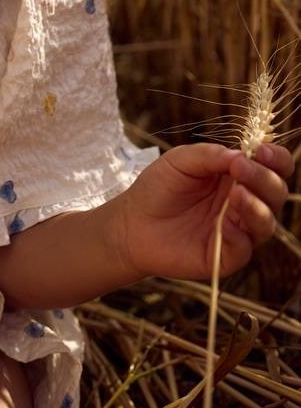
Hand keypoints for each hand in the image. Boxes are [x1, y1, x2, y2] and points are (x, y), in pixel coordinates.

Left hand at [115, 142, 292, 281]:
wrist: (132, 223)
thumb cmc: (158, 187)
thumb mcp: (180, 160)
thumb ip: (210, 155)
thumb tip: (242, 155)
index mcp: (238, 175)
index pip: (273, 167)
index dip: (276, 159)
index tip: (263, 151)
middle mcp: (245, 202)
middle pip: (275, 192)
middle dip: (265, 178)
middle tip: (241, 169)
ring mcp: (238, 230)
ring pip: (267, 222)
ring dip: (257, 207)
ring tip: (236, 194)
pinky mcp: (227, 256)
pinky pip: (245, 248)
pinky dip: (239, 235)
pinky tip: (223, 224)